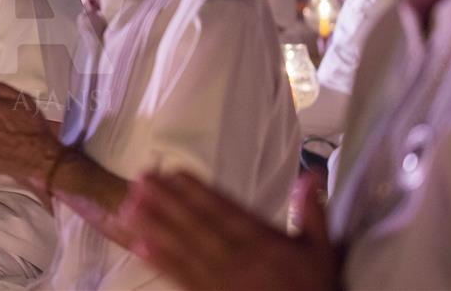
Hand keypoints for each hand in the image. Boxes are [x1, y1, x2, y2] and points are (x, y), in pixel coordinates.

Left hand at [124, 171, 340, 290]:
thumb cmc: (315, 288)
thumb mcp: (321, 250)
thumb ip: (312, 211)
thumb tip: (312, 173)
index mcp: (264, 243)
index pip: (227, 212)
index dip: (200, 191)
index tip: (174, 171)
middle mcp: (240, 260)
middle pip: (198, 226)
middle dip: (168, 202)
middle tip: (140, 180)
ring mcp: (223, 281)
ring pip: (185, 250)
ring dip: (156, 227)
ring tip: (129, 207)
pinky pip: (183, 279)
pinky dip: (161, 263)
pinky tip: (139, 246)